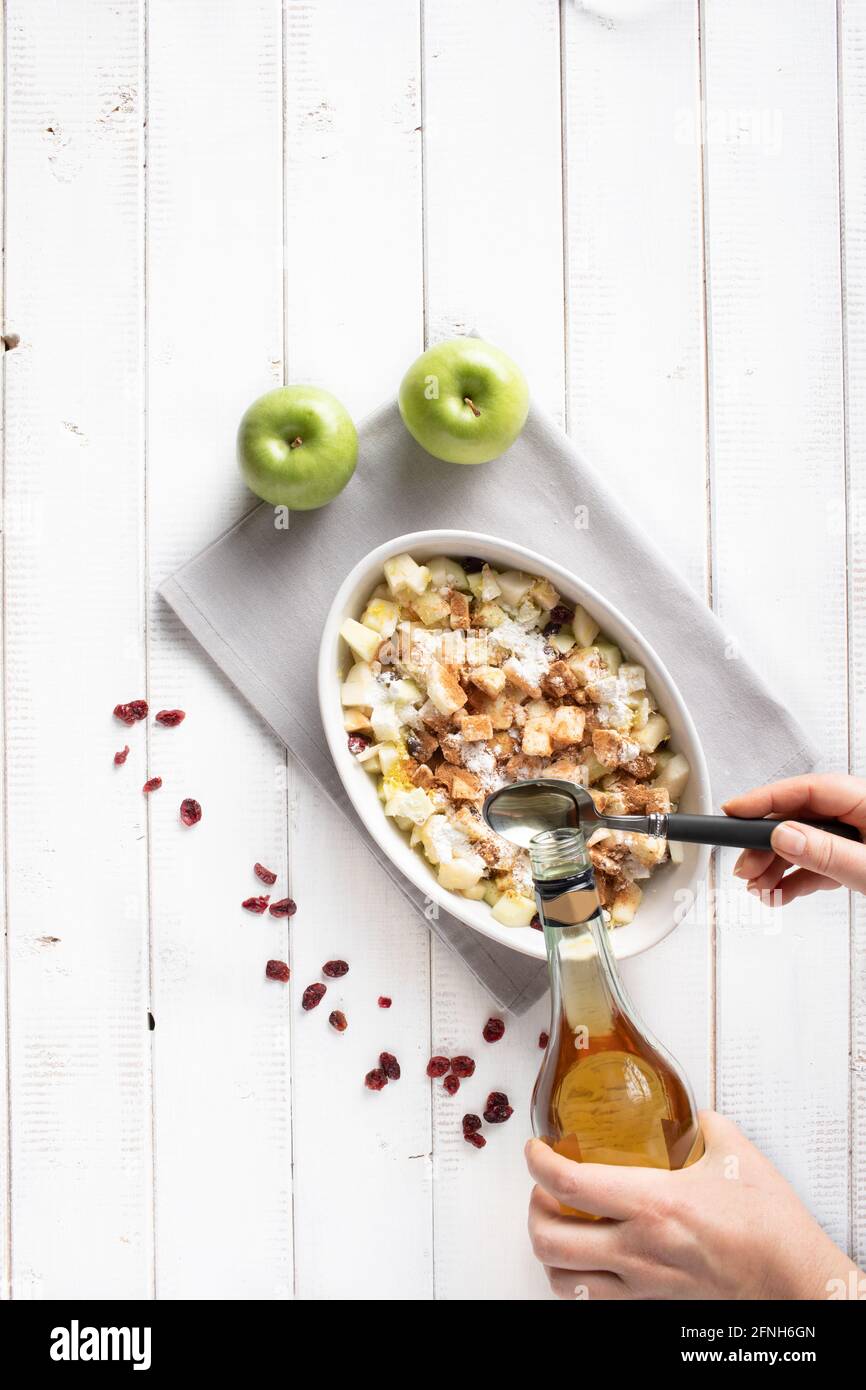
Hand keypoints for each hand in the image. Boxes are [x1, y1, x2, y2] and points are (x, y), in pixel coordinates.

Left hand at [526, 1111, 858, 1299]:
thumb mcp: (735, 1152)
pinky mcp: (654, 1307)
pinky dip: (579, 1280)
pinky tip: (592, 1258)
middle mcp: (638, 1250)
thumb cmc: (769, 1226)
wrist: (796, 1284)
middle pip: (548, 1239)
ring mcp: (643, 1285)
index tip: (536, 1149)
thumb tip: (690, 1114)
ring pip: (564, 1280)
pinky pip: (595, 1302)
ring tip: (561, 1223)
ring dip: (551, 1249)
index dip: (537, 1163)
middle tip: (544, 1188)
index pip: (568, 1184)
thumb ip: (703, 1124)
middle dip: (533, 1209)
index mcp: (652, 1204)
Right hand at [722, 773, 865, 903]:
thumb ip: (826, 852)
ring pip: (801, 843)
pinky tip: (779, 893)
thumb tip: (782, 837)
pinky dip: (794, 880)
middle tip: (745, 867)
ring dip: (774, 867)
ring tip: (760, 888)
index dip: (766, 799)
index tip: (733, 811)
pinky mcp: (852, 859)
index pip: (807, 790)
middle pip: (797, 818)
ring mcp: (854, 838)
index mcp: (864, 801)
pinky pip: (815, 863)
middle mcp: (856, 815)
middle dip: (765, 845)